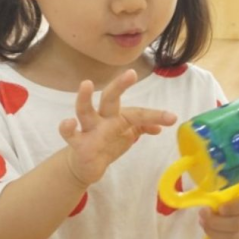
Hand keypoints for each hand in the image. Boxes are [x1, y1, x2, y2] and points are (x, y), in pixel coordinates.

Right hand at [59, 69, 176, 186]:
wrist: (84, 165)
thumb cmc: (105, 145)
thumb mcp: (125, 135)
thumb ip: (140, 128)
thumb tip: (159, 127)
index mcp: (116, 116)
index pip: (137, 112)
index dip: (154, 115)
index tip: (172, 118)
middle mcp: (102, 118)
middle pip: (110, 98)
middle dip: (120, 86)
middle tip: (131, 74)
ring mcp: (88, 129)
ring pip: (85, 111)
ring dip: (85, 99)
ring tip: (86, 84)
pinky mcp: (77, 144)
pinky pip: (70, 135)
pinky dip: (67, 128)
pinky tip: (68, 123)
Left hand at [199, 184, 238, 238]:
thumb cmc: (230, 188)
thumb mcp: (227, 183)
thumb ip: (216, 186)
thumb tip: (195, 195)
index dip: (234, 207)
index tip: (219, 207)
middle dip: (215, 222)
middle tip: (201, 215)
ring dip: (214, 233)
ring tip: (203, 223)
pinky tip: (209, 237)